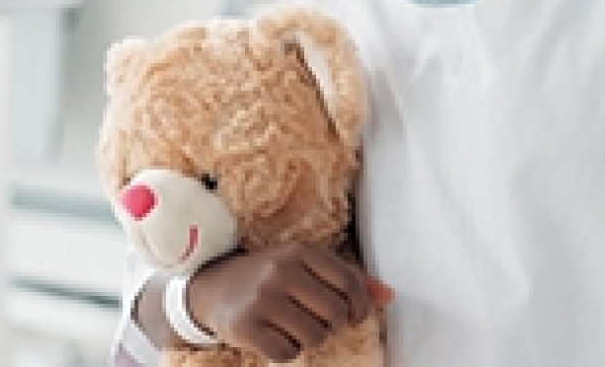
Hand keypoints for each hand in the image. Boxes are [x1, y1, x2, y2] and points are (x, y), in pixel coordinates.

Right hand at [187, 240, 392, 362]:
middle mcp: (281, 271)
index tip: (355, 315)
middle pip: (335, 314)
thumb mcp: (307, 266)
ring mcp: (262, 299)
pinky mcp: (245, 327)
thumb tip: (390, 296)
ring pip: (314, 337)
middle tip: (322, 323)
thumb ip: (349, 278)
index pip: (350, 282)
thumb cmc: (273, 277)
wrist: (214, 287)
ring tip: (298, 328)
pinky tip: (278, 338)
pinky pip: (286, 353)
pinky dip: (288, 352)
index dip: (361, 306)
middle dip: (335, 325)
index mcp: (301, 251)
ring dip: (312, 340)